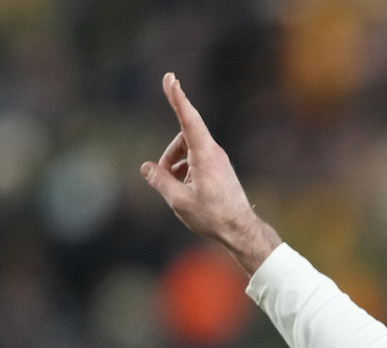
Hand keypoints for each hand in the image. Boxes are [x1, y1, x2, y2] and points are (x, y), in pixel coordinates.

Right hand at [141, 73, 280, 274]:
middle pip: (183, 138)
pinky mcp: (219, 169)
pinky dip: (185, 170)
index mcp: (205, 155)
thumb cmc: (212, 216)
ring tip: (173, 188)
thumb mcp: (178, 201)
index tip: (170, 78)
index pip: (188, 119)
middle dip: (169, 154)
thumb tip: (146, 168)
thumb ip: (160, 181)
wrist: (240, 230)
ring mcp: (218, 160)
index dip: (177, 97)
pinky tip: (183, 190)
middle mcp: (214, 152)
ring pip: (189, 151)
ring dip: (175, 164)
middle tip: (162, 176)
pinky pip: (197, 160)